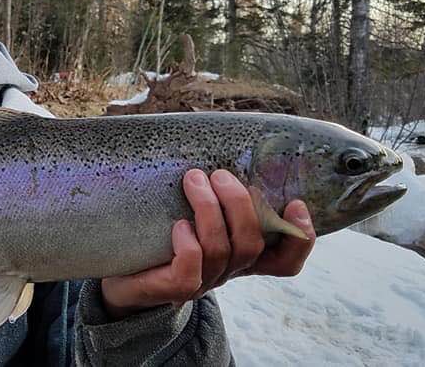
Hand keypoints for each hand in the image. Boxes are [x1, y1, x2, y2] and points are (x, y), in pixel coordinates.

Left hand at [100, 169, 315, 319]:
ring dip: (209, 210)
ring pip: (222, 251)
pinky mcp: (174, 288)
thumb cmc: (162, 233)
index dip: (300, 238)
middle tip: (219, 175)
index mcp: (240, 254)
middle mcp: (227, 270)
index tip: (296, 203)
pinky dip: (189, 244)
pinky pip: (191, 270)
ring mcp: (202, 281)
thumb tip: (219, 137)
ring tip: (193, 180)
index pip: (286, 261)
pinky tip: (178, 225)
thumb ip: (214, 189)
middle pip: (251, 244)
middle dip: (240, 204)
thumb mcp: (194, 209)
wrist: (123, 273)